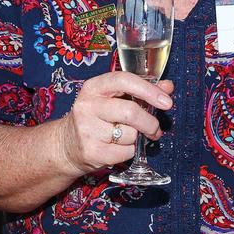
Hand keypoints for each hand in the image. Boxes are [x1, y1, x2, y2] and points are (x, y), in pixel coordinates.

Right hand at [57, 71, 173, 174]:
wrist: (66, 144)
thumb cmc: (96, 117)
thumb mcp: (113, 98)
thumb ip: (141, 91)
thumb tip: (167, 87)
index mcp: (94, 87)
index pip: (124, 80)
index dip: (149, 90)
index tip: (167, 101)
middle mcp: (87, 106)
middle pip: (131, 112)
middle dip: (150, 123)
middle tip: (155, 129)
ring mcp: (87, 129)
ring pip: (130, 134)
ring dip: (137, 138)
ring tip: (128, 137)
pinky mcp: (91, 151)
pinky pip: (125, 152)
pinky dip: (129, 151)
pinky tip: (119, 147)